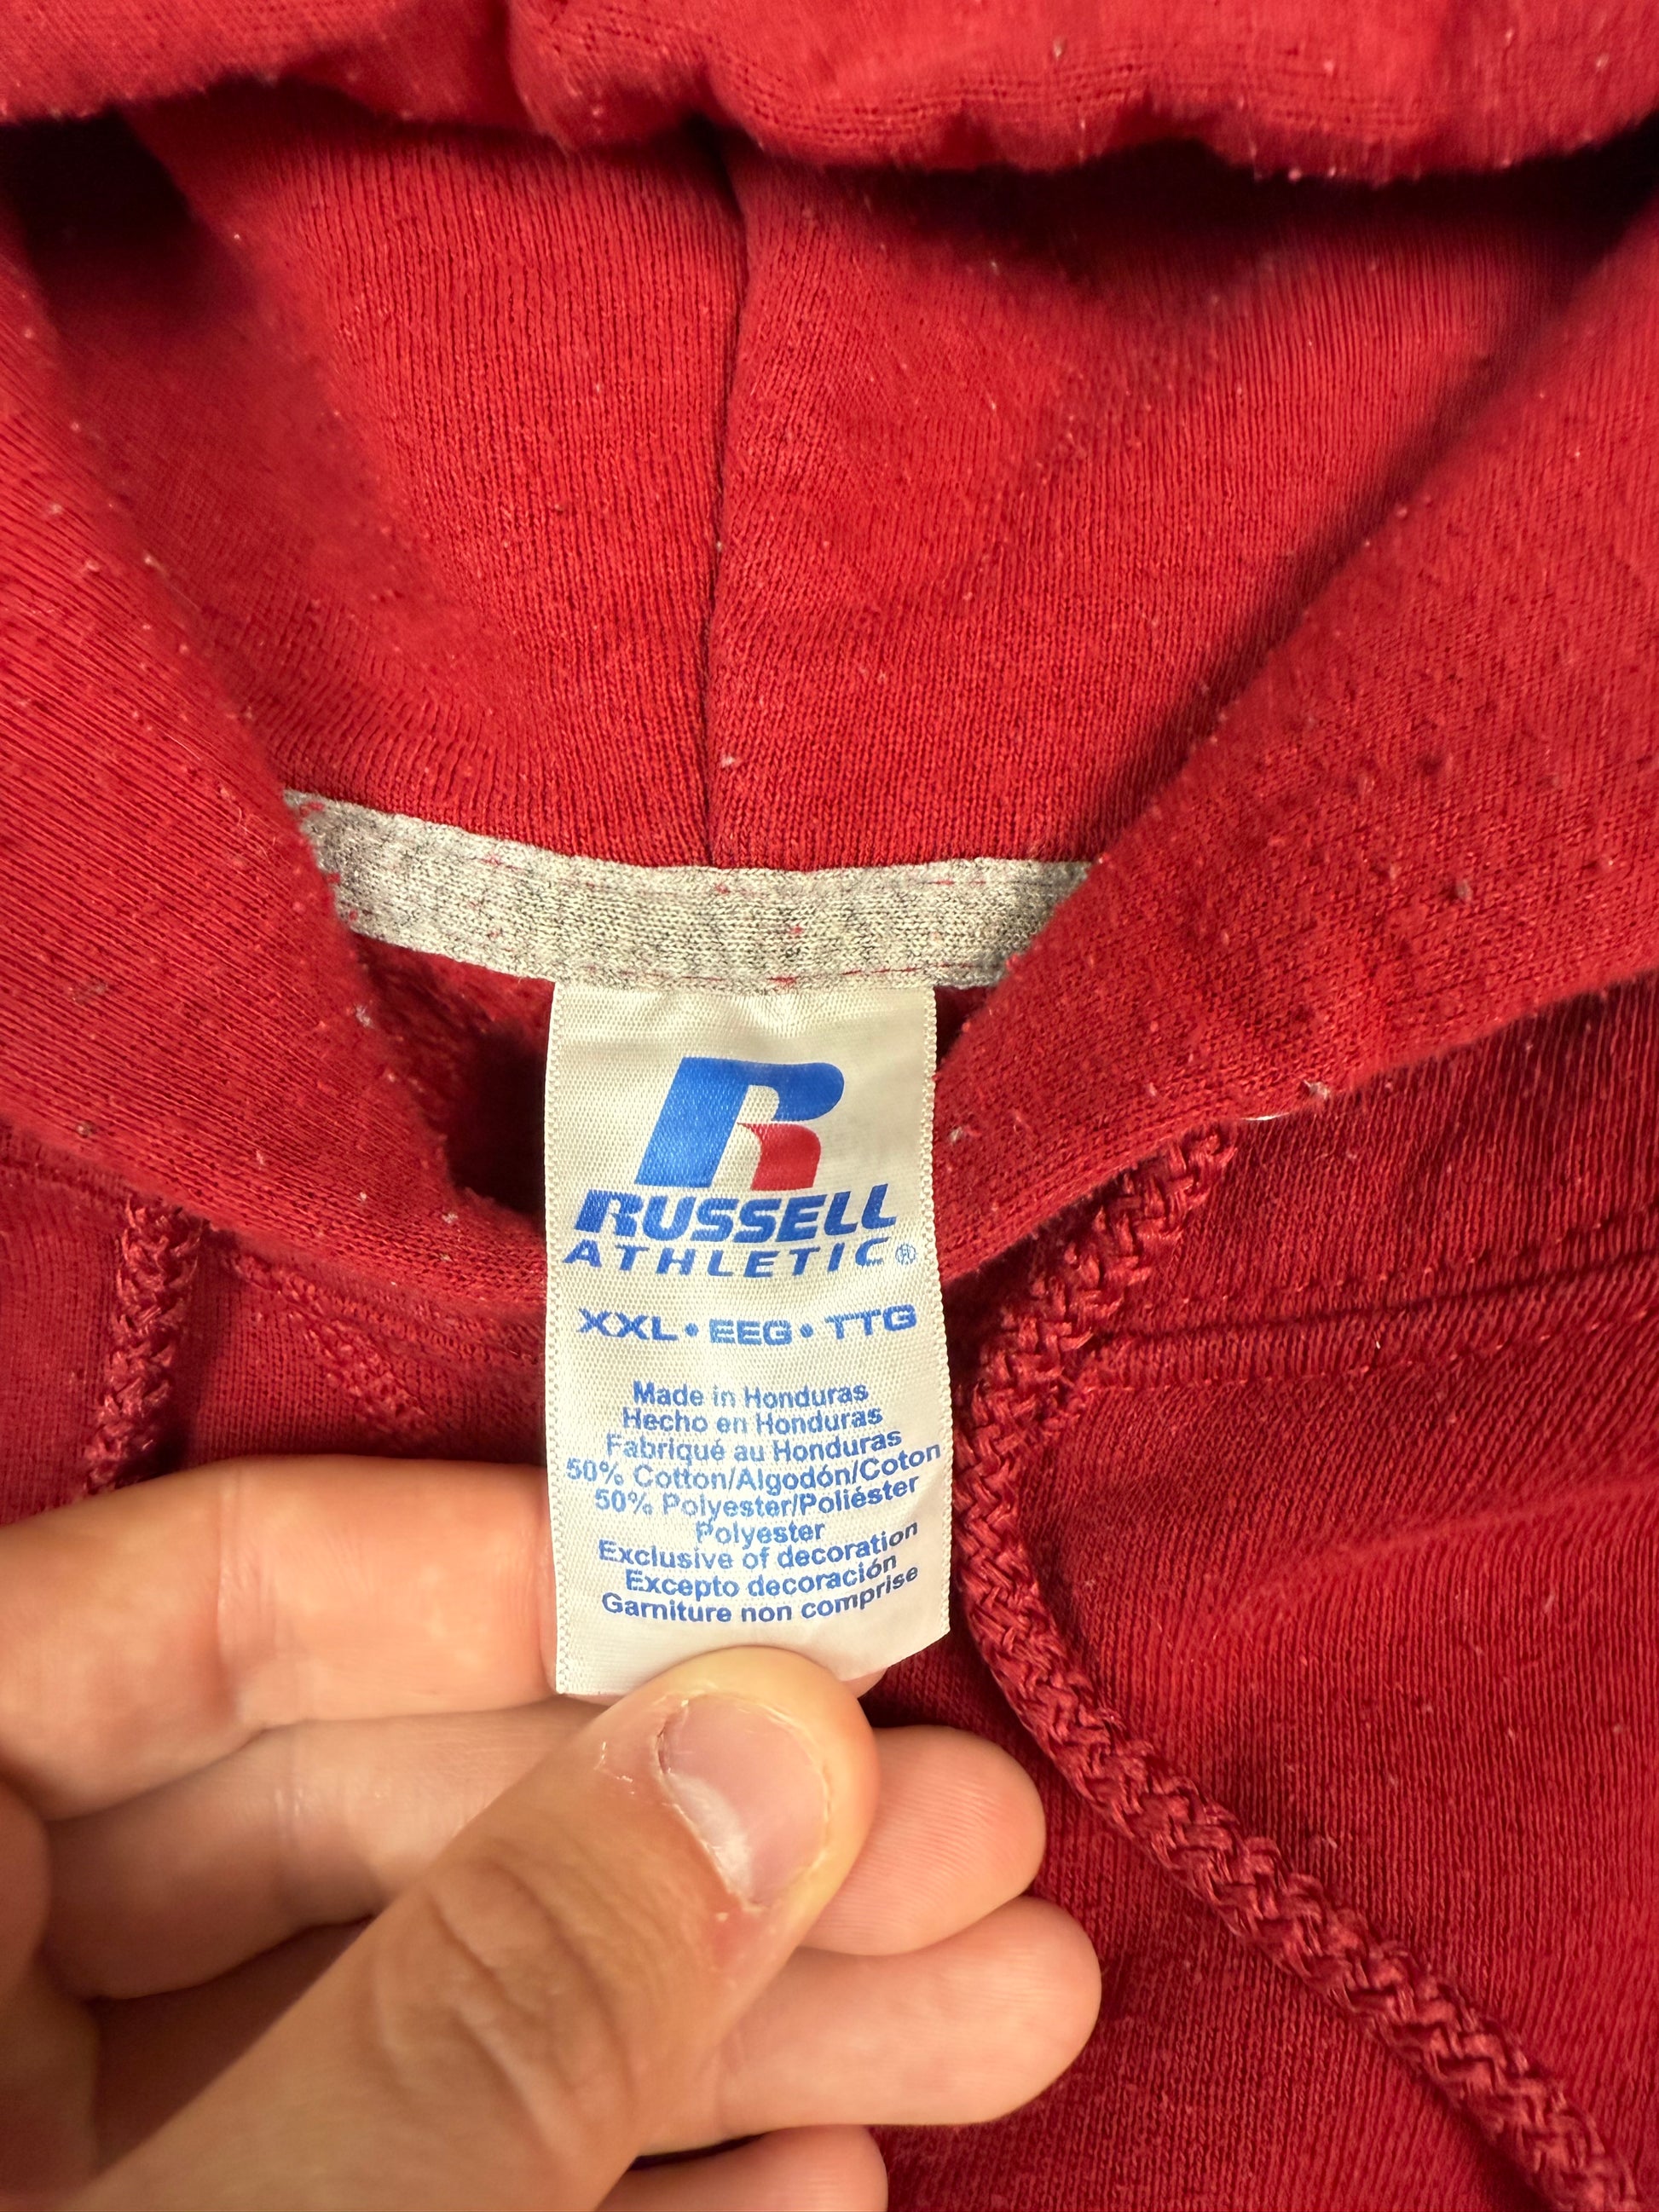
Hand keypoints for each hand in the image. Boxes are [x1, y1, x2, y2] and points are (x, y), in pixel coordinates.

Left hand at [0, 1458, 1099, 2209]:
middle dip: (691, 1838)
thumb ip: (489, 2006)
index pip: (185, 1611)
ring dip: (717, 2016)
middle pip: (365, 1828)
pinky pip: (408, 2189)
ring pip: (428, 2017)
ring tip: (1000, 2001)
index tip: (738, 1598)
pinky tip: (824, 2176)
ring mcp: (97, 2163)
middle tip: (972, 1830)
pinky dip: (609, 2186)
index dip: (473, 1577)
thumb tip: (777, 1749)